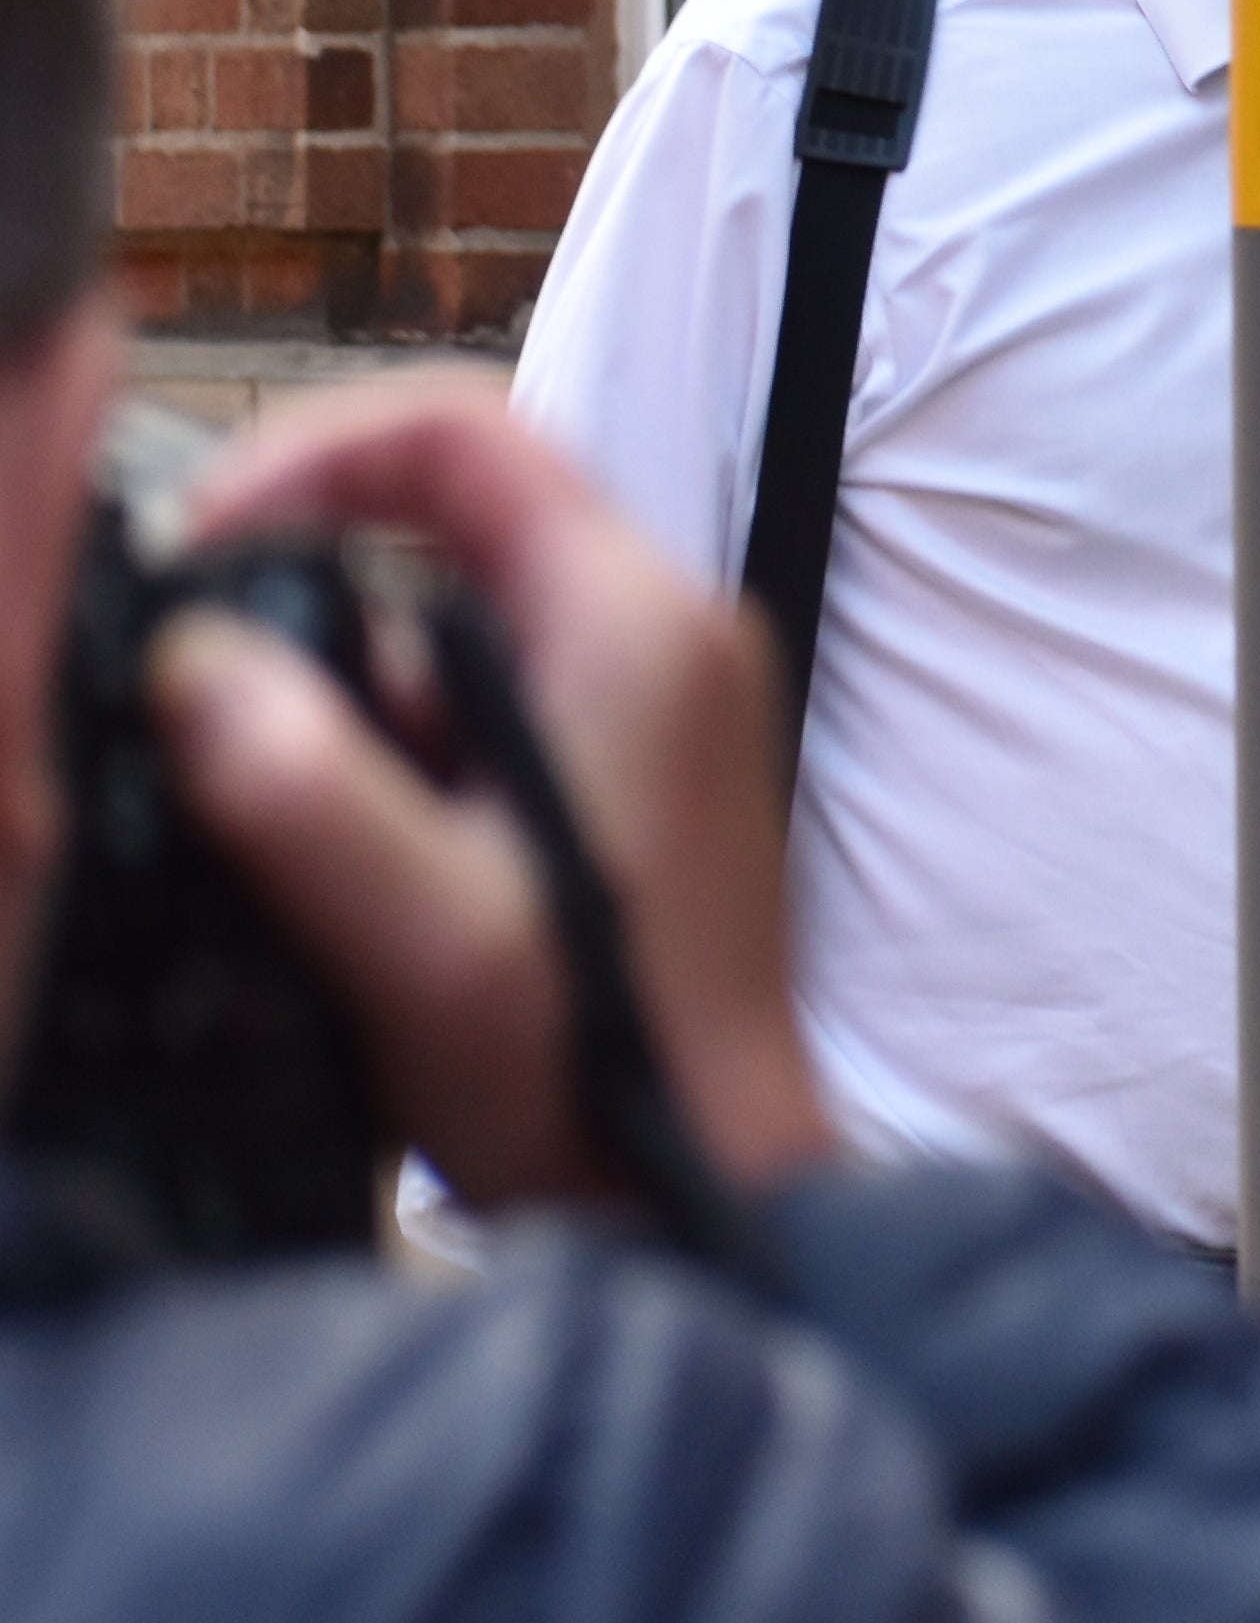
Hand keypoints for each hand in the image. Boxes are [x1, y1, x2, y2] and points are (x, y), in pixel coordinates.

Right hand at [150, 369, 837, 1214]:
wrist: (700, 1186)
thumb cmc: (595, 1064)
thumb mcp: (420, 931)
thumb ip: (300, 786)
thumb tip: (195, 660)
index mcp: (637, 624)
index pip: (461, 435)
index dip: (308, 455)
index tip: (195, 541)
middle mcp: (666, 634)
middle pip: (450, 520)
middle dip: (309, 596)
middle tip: (206, 700)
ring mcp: (655, 703)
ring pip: (453, 621)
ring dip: (347, 695)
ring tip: (299, 820)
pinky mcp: (629, 773)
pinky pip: (483, 701)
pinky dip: (395, 749)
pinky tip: (356, 860)